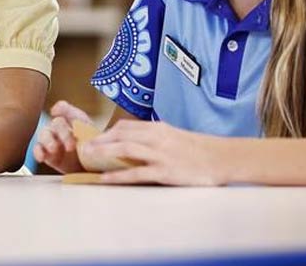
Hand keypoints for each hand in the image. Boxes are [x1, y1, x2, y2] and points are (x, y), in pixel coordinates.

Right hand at [33, 100, 91, 173]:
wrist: (92, 172)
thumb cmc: (95, 154)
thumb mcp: (99, 142)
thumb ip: (93, 135)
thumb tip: (89, 132)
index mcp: (76, 121)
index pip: (66, 109)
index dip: (61, 109)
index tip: (56, 112)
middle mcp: (62, 129)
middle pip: (57, 123)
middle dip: (63, 133)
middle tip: (71, 147)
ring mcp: (53, 141)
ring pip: (44, 134)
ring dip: (48, 141)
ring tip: (53, 149)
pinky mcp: (47, 154)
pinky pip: (38, 149)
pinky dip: (38, 152)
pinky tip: (41, 157)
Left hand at [81, 120, 227, 185]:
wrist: (223, 158)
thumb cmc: (200, 150)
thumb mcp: (176, 137)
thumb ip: (156, 138)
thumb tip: (137, 143)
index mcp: (158, 128)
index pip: (125, 127)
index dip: (106, 133)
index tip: (93, 139)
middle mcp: (156, 138)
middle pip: (120, 135)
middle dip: (98, 141)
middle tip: (82, 147)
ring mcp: (160, 155)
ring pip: (124, 149)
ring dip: (102, 152)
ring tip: (86, 158)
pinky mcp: (165, 172)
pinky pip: (136, 173)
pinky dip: (117, 175)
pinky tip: (104, 178)